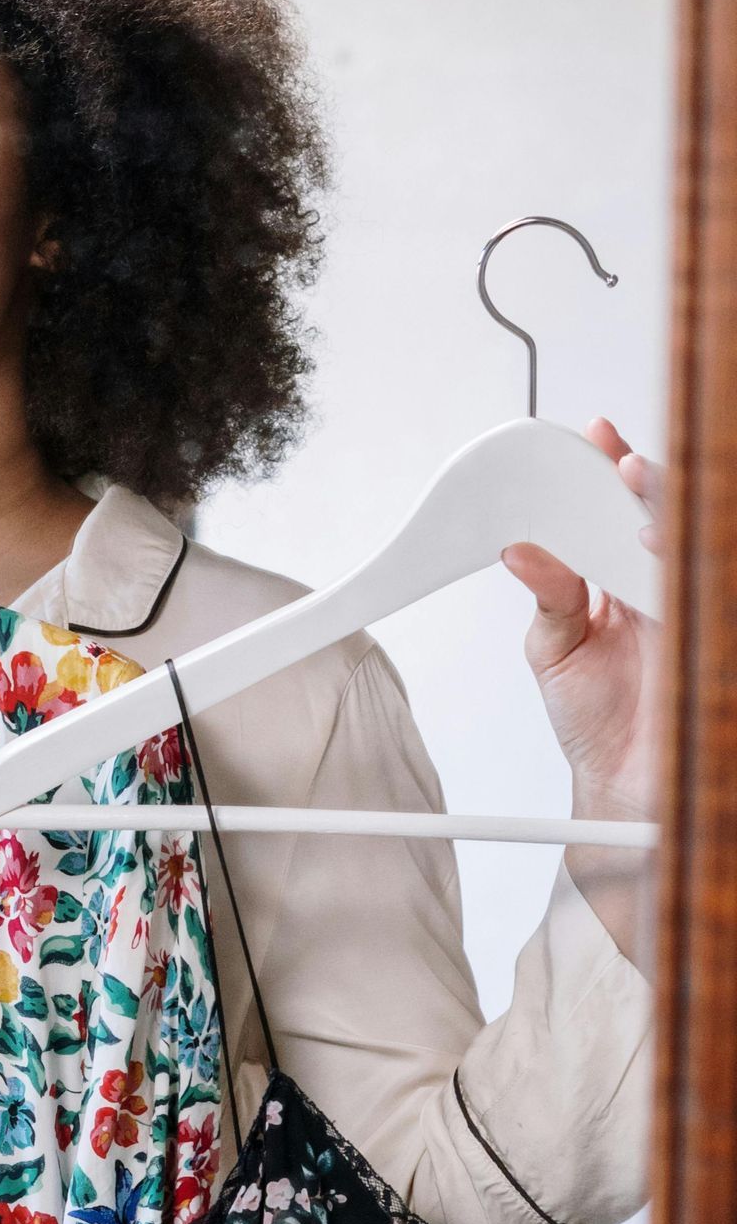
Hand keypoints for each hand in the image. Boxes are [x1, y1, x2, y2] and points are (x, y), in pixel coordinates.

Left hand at [501, 416, 662, 965]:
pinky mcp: (704, 635)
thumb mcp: (554, 648)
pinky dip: (682, 563)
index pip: (622, 508)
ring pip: (691, 541)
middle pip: (665, 514)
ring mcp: (687, 607)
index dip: (613, 469)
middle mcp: (658, 585)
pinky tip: (653, 547)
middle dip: (645, 478)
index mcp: (620, 579)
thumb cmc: (593, 719)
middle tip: (620, 457)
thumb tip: (518, 549)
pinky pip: (703, 585)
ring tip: (635, 485)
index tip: (597, 437)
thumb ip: (546, 594)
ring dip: (664, 510)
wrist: (622, 786)